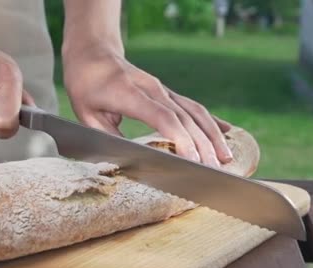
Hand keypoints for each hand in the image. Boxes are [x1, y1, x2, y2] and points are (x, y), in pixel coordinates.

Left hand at [63, 45, 232, 166]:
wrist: (93, 52)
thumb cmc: (85, 85)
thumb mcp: (86, 114)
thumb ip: (107, 138)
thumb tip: (126, 161)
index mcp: (129, 93)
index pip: (162, 116)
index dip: (179, 137)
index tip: (192, 158)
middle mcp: (152, 89)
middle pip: (184, 117)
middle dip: (202, 145)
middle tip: (214, 169)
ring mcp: (162, 89)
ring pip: (194, 111)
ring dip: (212, 135)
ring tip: (226, 158)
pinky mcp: (167, 92)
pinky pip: (193, 106)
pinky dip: (210, 121)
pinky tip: (227, 132)